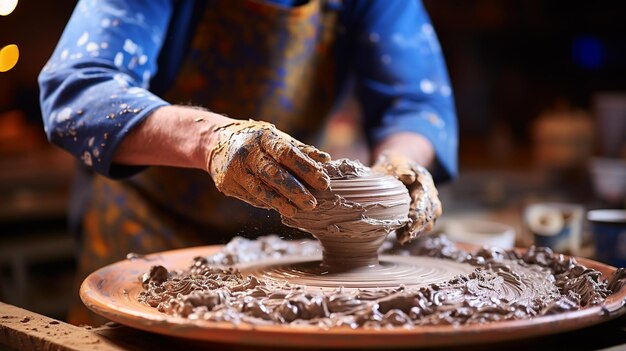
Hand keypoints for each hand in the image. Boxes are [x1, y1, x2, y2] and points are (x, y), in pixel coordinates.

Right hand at [206, 120, 330, 216]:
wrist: (213, 141)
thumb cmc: (254, 140)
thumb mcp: (275, 138)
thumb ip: (299, 150)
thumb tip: (326, 160)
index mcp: (263, 137)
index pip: (287, 153)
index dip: (307, 168)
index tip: (323, 182)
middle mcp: (247, 152)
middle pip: (273, 173)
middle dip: (295, 190)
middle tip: (313, 203)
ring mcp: (234, 169)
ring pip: (260, 190)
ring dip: (281, 202)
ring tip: (296, 210)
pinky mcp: (227, 184)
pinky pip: (251, 196)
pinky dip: (267, 202)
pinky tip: (280, 206)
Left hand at [372, 152, 441, 243]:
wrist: (395, 165)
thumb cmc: (393, 165)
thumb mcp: (396, 163)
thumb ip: (402, 169)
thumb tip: (409, 177)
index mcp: (425, 181)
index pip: (426, 202)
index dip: (418, 216)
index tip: (409, 228)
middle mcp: (430, 193)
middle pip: (430, 214)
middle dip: (418, 227)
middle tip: (403, 238)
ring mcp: (427, 202)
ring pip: (429, 221)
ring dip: (417, 231)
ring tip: (402, 238)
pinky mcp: (421, 210)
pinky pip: (422, 223)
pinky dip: (413, 231)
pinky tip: (401, 236)